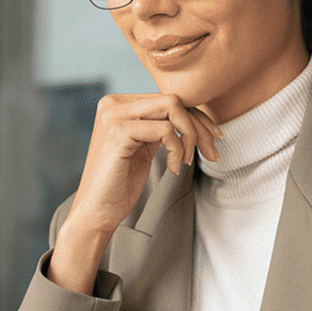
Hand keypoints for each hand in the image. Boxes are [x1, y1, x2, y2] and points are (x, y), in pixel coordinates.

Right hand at [49, 94, 219, 292]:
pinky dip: (176, 149)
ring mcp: (114, 116)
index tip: (214, 137)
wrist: (97, 212)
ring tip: (186, 162)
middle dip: (200, 126)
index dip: (197, 116)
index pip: (168, 98)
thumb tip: (197, 116)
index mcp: (119, 104)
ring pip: (173, 107)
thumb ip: (160, 126)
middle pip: (174, 99)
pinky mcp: (118, 132)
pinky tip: (173, 168)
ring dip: (190, 136)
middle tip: (211, 153)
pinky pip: (165, 130)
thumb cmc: (120, 184)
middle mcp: (114, 104)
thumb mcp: (145, 147)